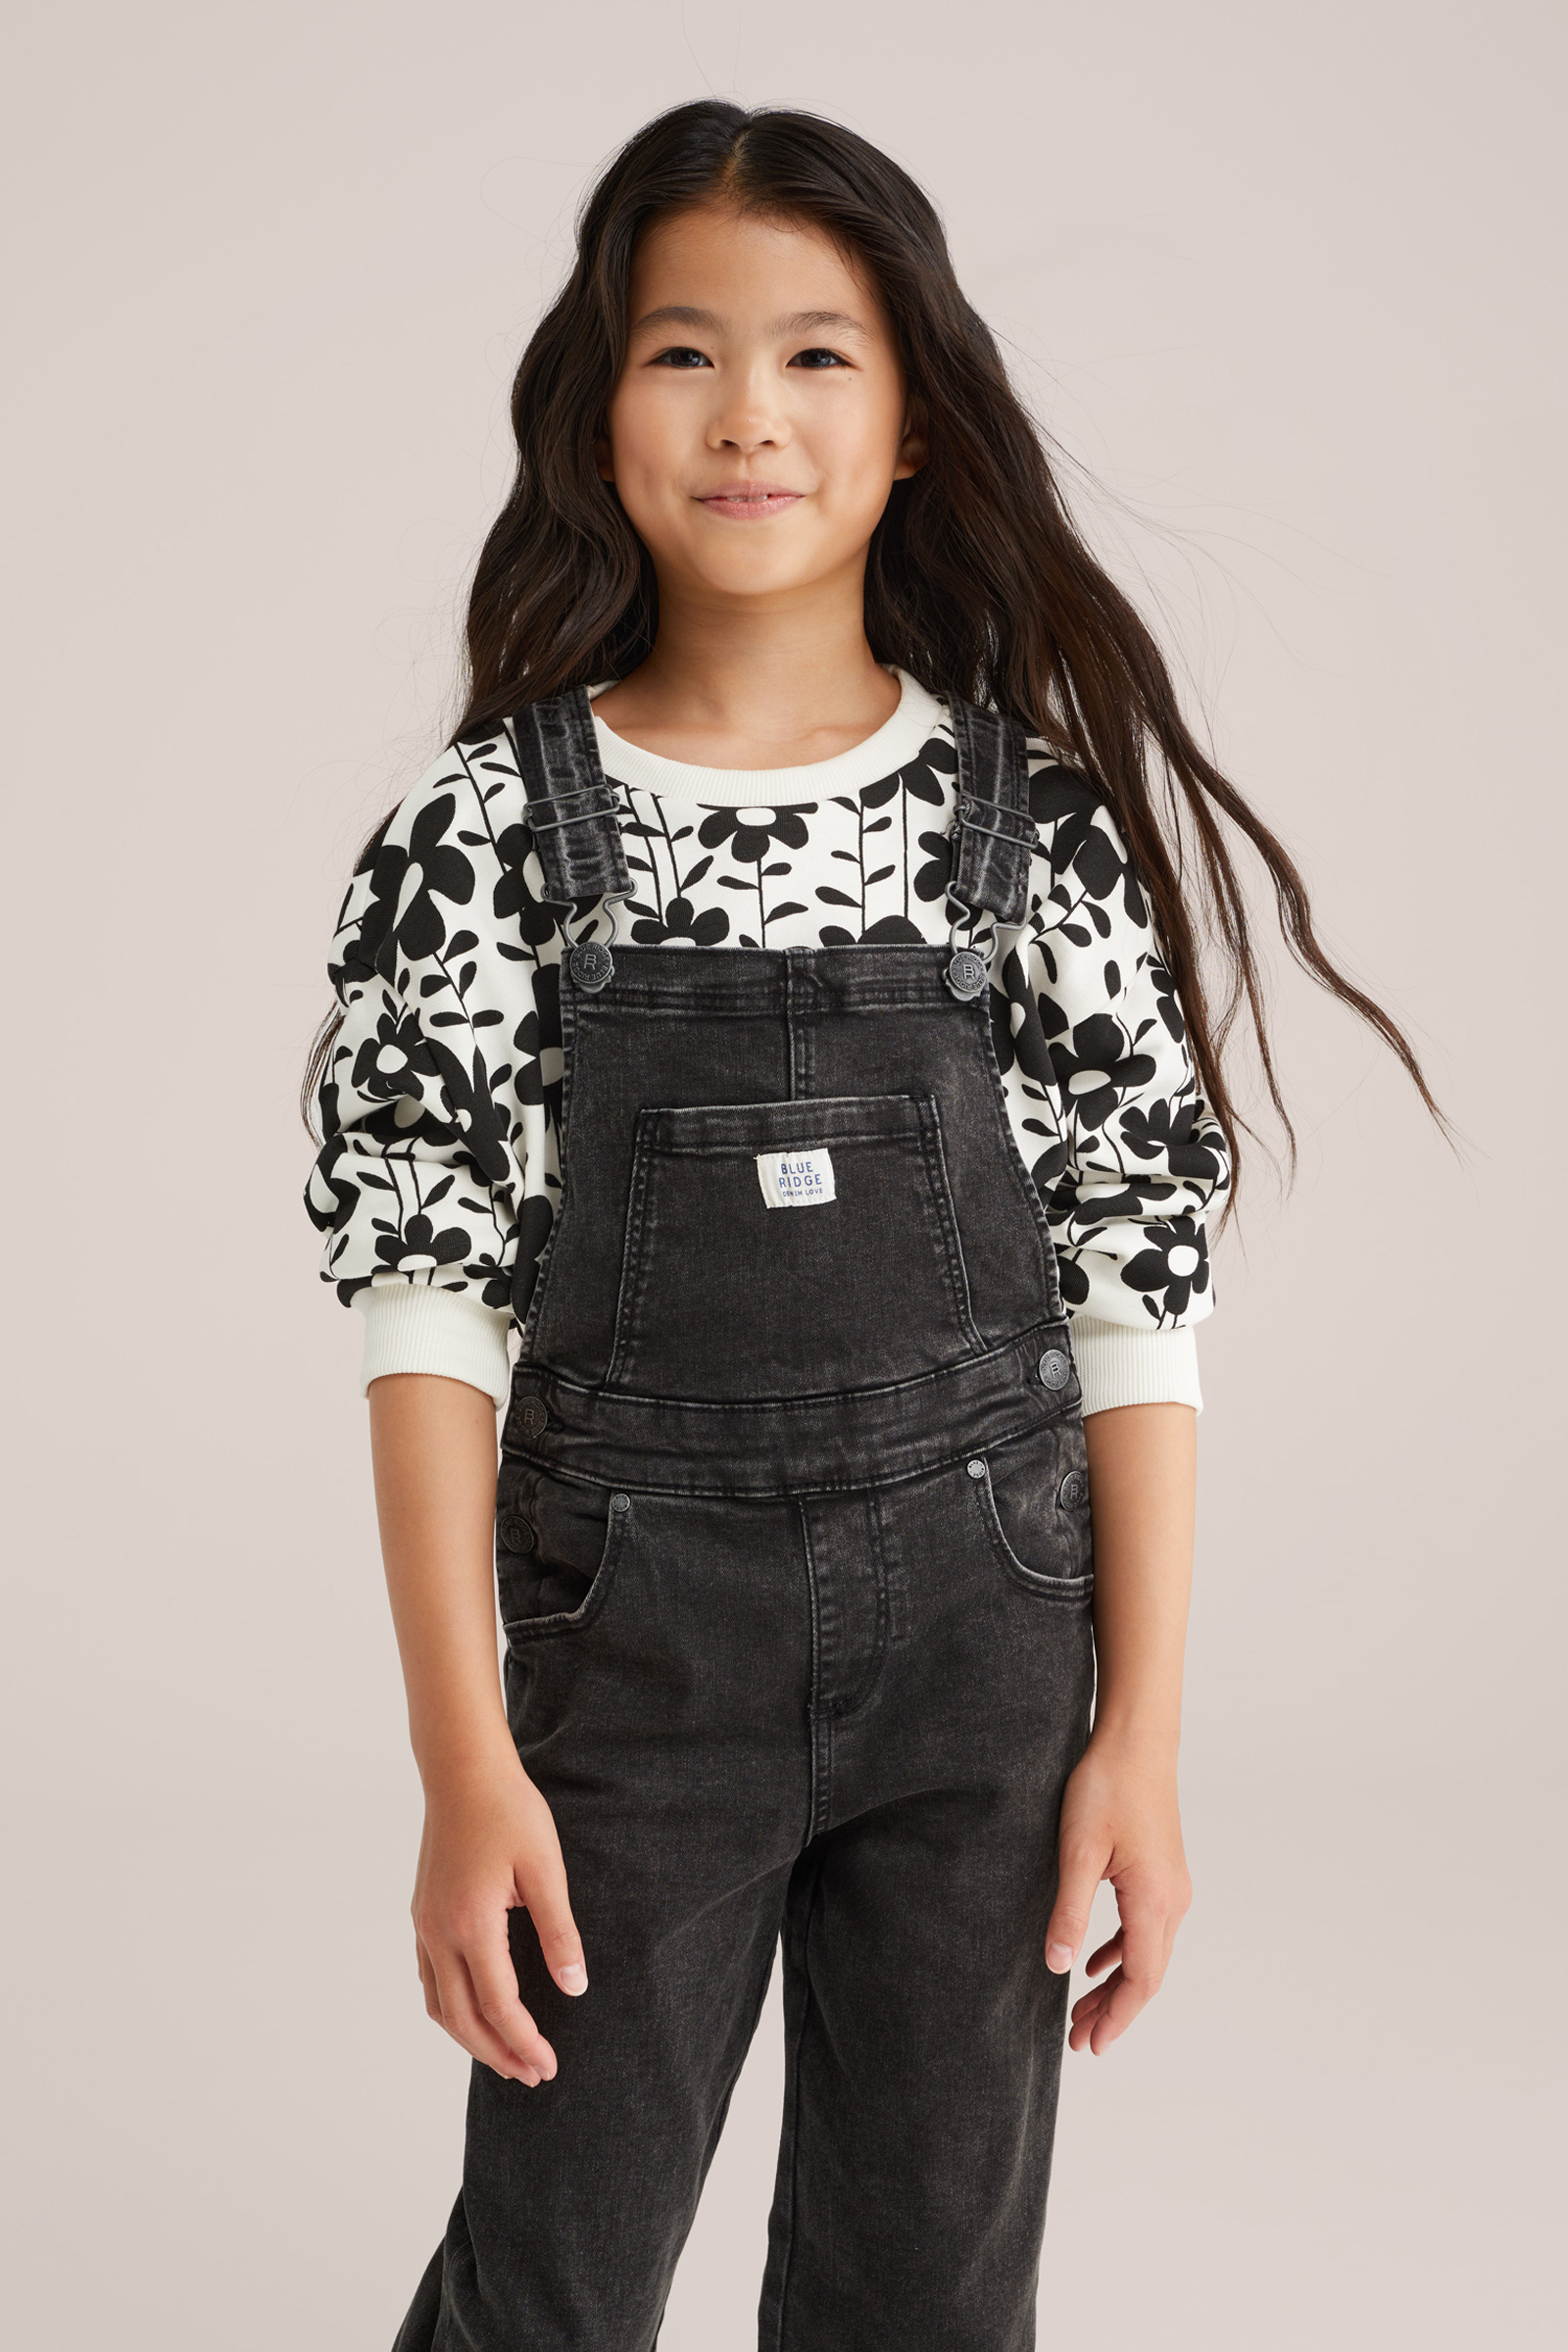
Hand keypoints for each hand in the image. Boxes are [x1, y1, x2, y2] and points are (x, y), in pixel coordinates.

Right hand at [411, 1748, 587, 2086]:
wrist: (462, 1771)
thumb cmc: (510, 1811)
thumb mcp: (546, 1868)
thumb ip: (559, 1931)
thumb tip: (575, 1987)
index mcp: (473, 1924)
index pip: (499, 2006)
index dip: (525, 2041)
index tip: (550, 2065)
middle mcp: (440, 1932)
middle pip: (463, 2019)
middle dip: (498, 2054)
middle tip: (532, 2075)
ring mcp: (425, 1924)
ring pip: (439, 2005)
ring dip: (471, 2038)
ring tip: (505, 2055)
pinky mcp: (422, 1913)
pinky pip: (430, 1979)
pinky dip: (451, 2008)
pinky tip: (475, 2010)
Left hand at [1043, 1729, 1190, 2054]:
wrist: (1137, 1740)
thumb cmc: (1106, 1787)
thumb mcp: (1077, 1851)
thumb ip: (1069, 1912)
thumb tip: (1058, 1968)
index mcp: (1154, 1901)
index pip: (1140, 1980)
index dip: (1116, 2018)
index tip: (1091, 2046)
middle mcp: (1173, 1900)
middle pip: (1147, 1974)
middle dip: (1114, 2010)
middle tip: (1079, 2040)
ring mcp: (1172, 1885)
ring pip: (1148, 1952)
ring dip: (1117, 1983)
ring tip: (1083, 2009)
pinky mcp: (1162, 1871)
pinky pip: (1146, 1927)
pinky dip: (1123, 1952)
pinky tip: (1097, 1960)